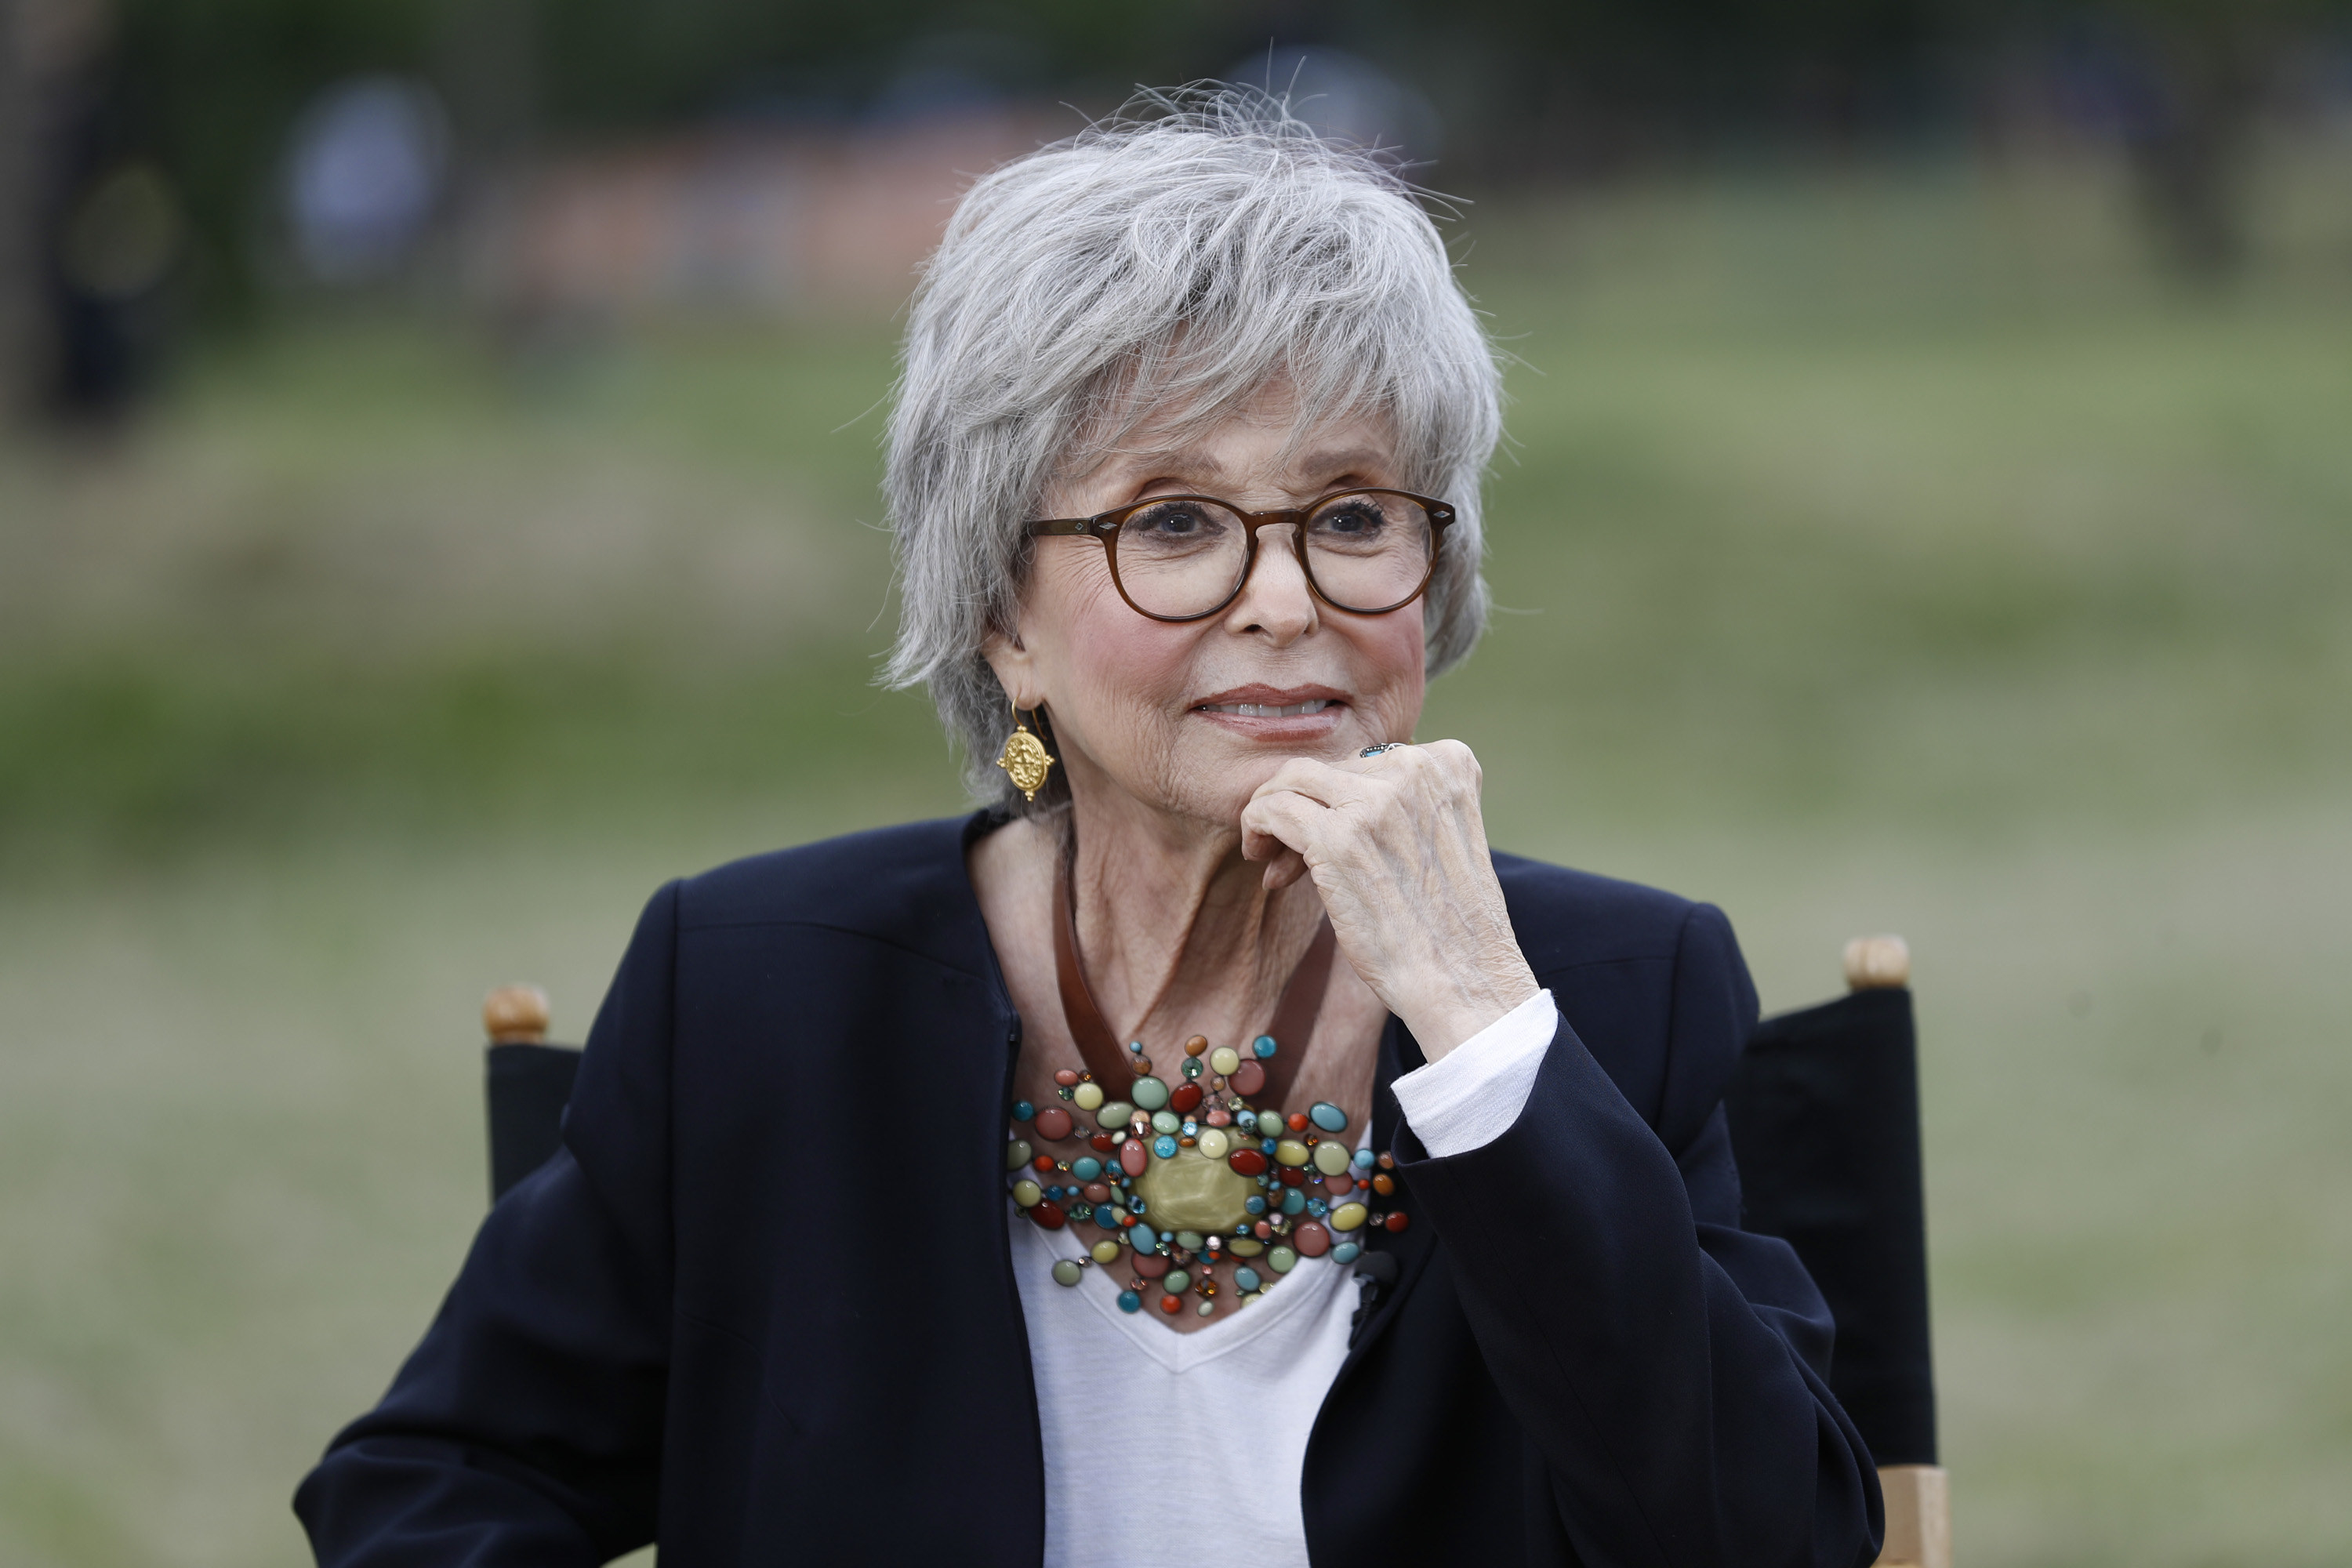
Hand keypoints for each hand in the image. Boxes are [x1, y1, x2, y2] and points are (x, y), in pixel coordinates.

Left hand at [1240, 740, 1539, 1058]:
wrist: (1463, 978)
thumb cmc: (1449, 923)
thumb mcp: (1442, 836)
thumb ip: (1401, 803)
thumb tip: (1317, 793)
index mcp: (1448, 762)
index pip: (1367, 760)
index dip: (1340, 798)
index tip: (1333, 839)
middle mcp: (1415, 768)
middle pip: (1329, 769)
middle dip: (1305, 808)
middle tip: (1291, 856)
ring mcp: (1376, 801)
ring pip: (1292, 779)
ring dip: (1271, 811)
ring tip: (1268, 854)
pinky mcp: (1338, 838)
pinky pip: (1273, 809)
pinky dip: (1256, 827)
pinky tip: (1261, 859)